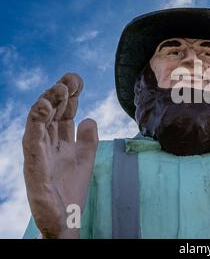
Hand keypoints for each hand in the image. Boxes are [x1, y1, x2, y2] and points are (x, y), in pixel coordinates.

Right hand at [22, 73, 97, 238]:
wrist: (66, 218)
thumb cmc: (72, 189)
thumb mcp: (85, 158)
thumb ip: (88, 139)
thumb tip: (89, 118)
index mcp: (59, 141)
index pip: (63, 112)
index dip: (70, 96)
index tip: (78, 81)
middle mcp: (47, 143)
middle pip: (51, 113)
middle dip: (59, 93)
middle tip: (70, 79)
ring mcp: (39, 153)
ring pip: (39, 122)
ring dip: (47, 103)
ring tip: (58, 89)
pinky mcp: (34, 166)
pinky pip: (32, 142)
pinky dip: (36, 124)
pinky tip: (42, 108)